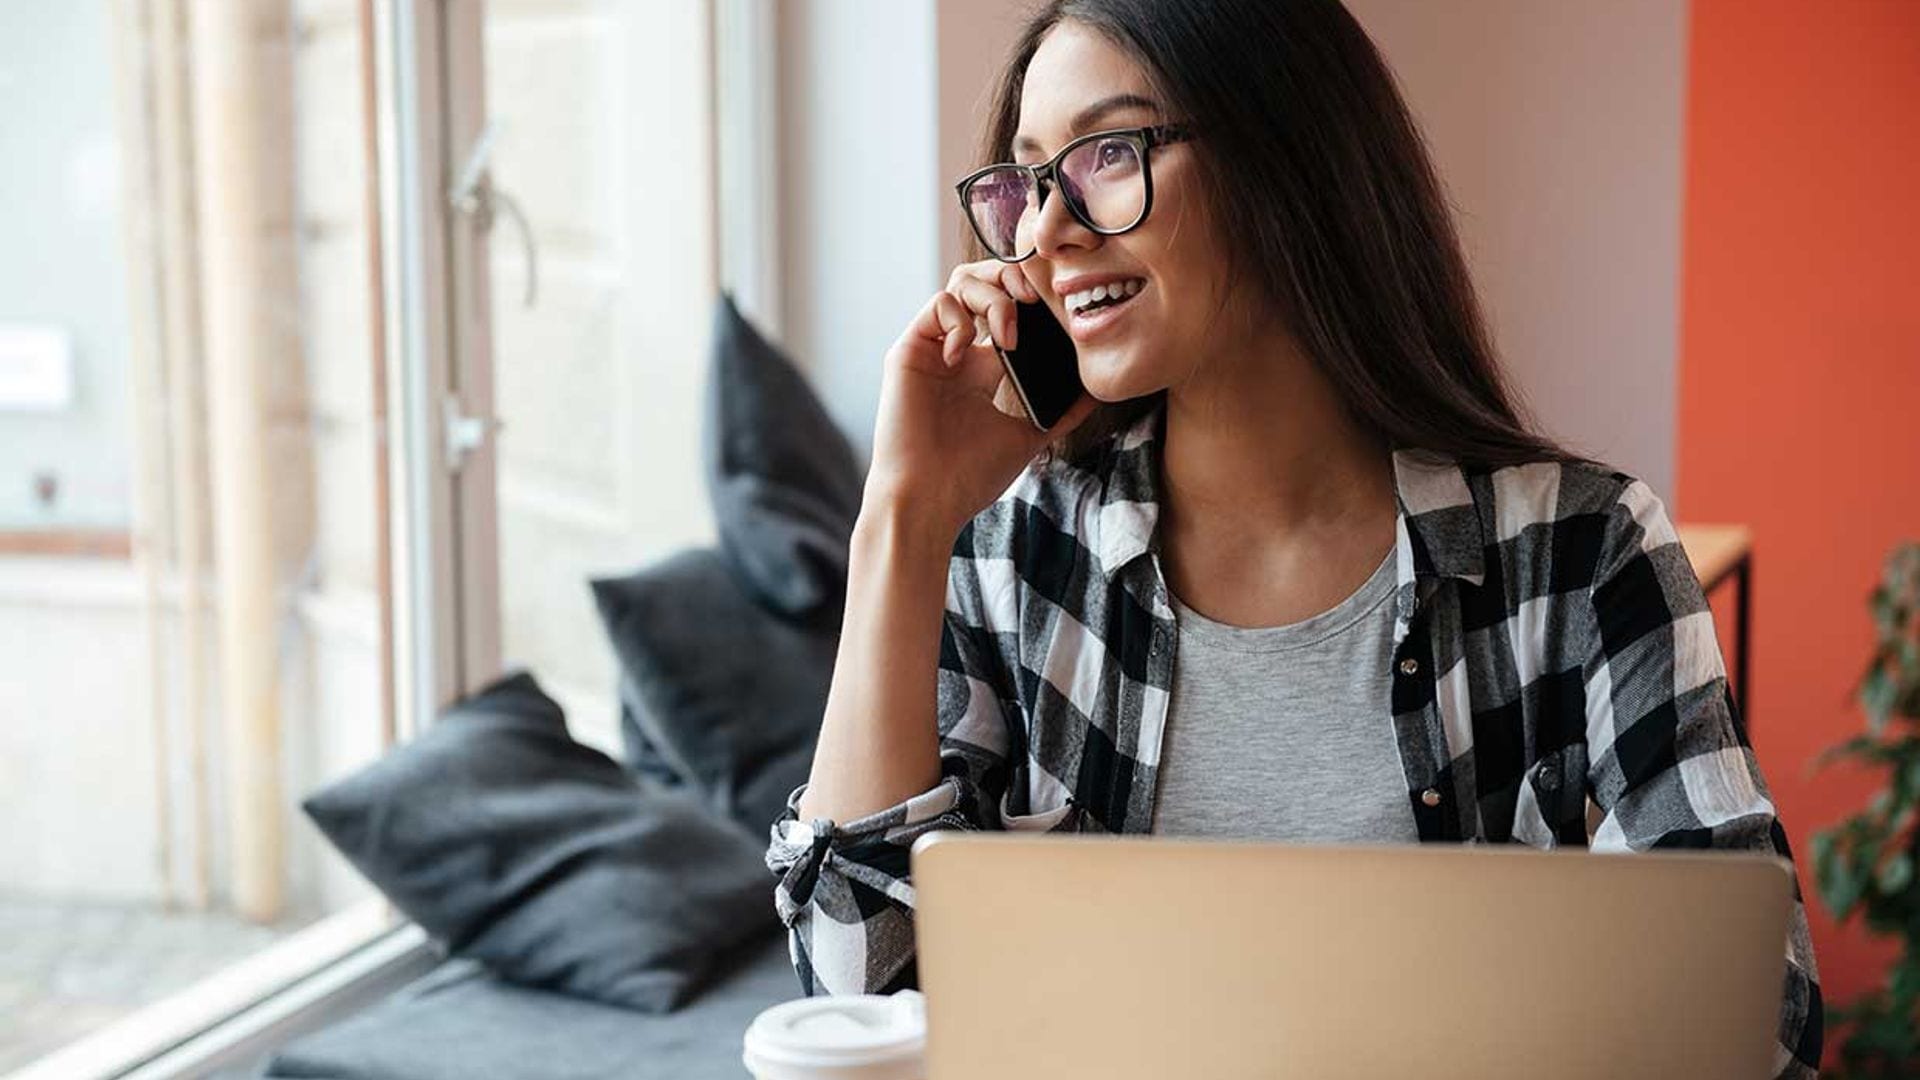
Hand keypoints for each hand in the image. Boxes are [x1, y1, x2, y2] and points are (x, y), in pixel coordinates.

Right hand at [864, 258, 1098, 538]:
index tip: (1057, 312)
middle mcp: (958, 351)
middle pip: (982, 281)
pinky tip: (966, 355)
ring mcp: (933, 349)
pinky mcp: (909, 351)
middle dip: (1011, 277)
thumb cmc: (971, 476)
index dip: (1031, 297)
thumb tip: (1096, 391)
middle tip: (1032, 301)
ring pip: (960, 283)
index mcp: (984, 367)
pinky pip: (937, 304)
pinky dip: (959, 319)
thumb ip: (1062, 412)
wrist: (930, 500)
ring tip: (1007, 333)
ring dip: (992, 296)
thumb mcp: (1029, 437)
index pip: (1008, 308)